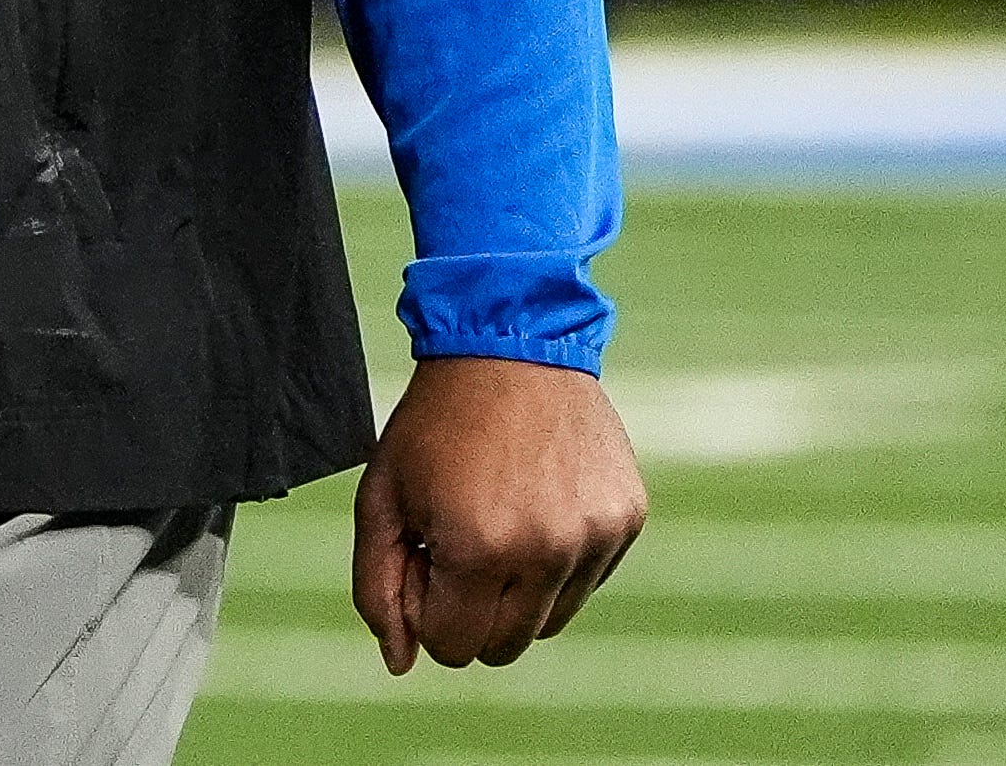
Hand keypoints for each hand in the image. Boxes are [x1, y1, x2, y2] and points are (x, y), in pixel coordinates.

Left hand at [351, 355, 646, 672]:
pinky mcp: (627, 519)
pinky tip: (536, 502)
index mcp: (480, 548)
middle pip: (504, 647)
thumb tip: (399, 663)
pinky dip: (557, 562)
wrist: (511, 343)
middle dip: (470, 612)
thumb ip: (378, 588)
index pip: (451, 647)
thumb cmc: (436, 424)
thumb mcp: (382, 499)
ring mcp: (595, 537)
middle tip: (456, 543)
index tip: (423, 554)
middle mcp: (547, 551)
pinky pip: (587, 581)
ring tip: (496, 520)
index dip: (426, 607)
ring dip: (516, 593)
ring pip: (549, 623)